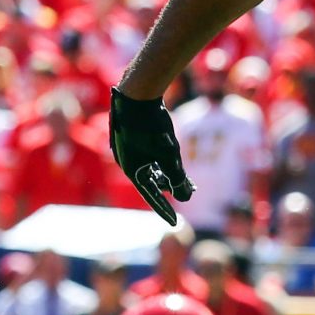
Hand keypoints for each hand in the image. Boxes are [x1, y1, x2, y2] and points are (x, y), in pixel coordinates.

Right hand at [109, 87, 190, 224]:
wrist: (137, 91)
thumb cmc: (153, 126)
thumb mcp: (170, 155)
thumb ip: (178, 178)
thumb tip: (186, 197)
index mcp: (132, 169)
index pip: (151, 196)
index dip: (165, 209)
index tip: (175, 223)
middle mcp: (125, 160)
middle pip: (151, 181)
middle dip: (170, 187)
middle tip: (189, 190)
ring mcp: (126, 146)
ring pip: (149, 166)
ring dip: (166, 172)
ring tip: (184, 175)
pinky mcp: (130, 134)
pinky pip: (146, 154)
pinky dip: (159, 159)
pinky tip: (170, 156)